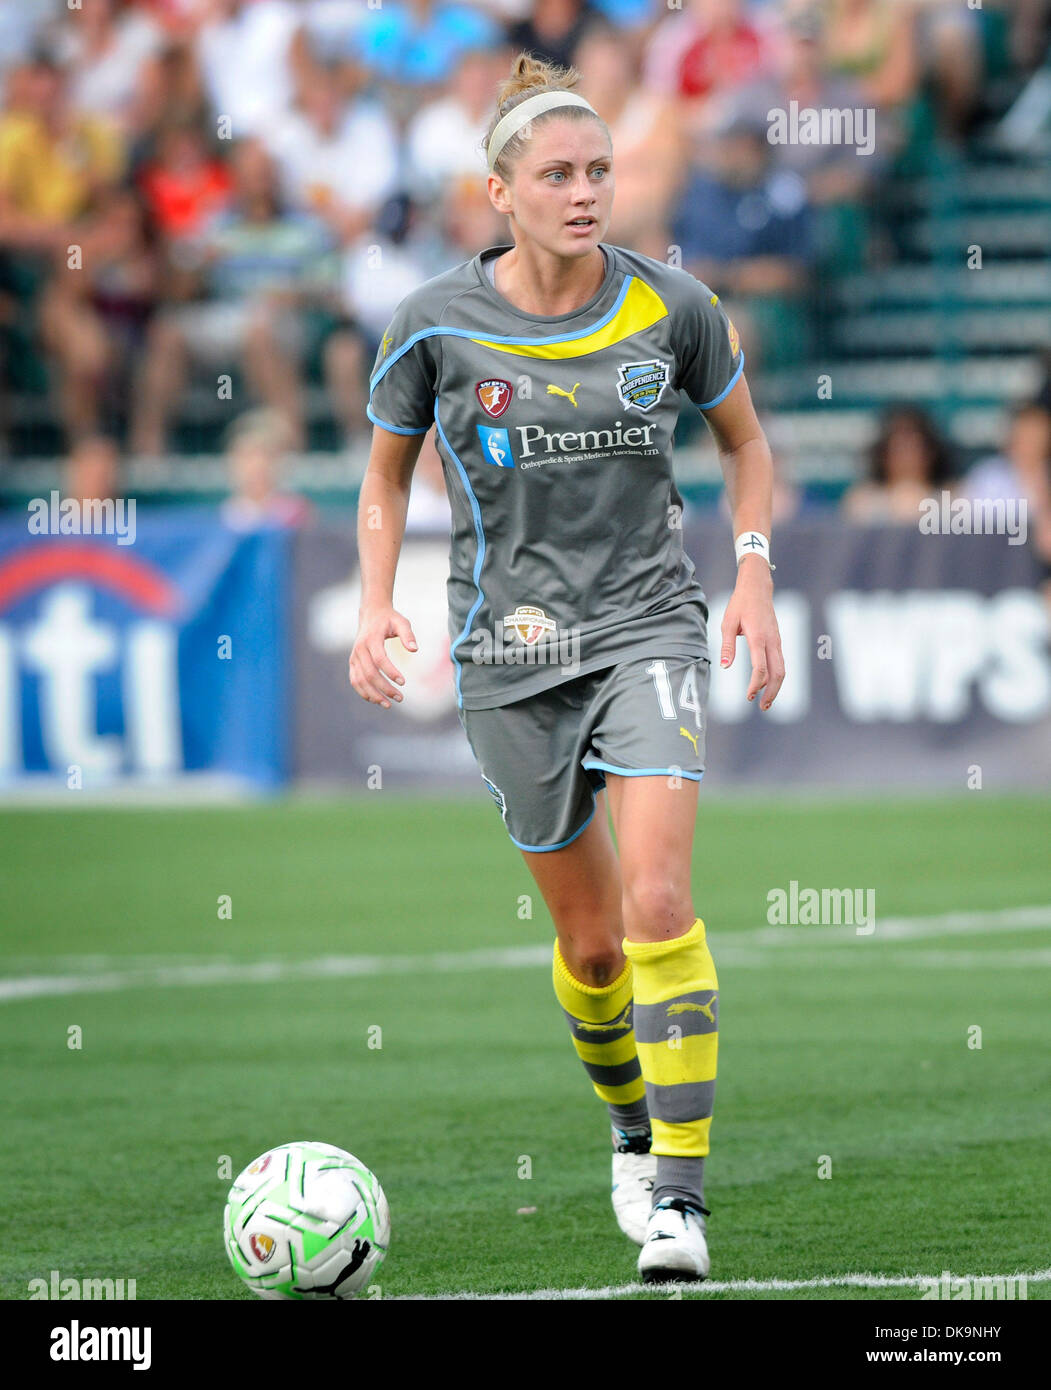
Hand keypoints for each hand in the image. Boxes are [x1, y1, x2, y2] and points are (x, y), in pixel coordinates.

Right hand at [349, 606, 417, 709]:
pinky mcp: (353, 663)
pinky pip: (355, 680)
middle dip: (384, 688)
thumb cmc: (389, 619)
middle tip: (400, 698)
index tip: (403, 683)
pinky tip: (377, 700)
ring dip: (373, 695)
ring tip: (388, 705)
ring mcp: (354, 657)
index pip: (379, 659)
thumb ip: (408, 635)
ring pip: (360, 680)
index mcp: (371, 639)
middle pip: (370, 673)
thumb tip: (414, 649)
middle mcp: (359, 649)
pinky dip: (364, 692)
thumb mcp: (401, 622)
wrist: (371, 614)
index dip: (391, 672)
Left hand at [719, 555, 784, 710]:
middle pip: (778, 673)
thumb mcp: (727, 623)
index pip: (760, 667)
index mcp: (758, 637)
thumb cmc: (740, 604)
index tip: (748, 697)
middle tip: (763, 707)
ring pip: (782, 669)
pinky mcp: (778, 641)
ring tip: (765, 702)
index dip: (754, 685)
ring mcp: (777, 641)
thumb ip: (727, 645)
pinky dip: (775, 676)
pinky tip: (764, 685)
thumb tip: (726, 666)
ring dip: (775, 687)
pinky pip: (779, 662)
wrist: (757, 588)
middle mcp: (772, 641)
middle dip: (772, 692)